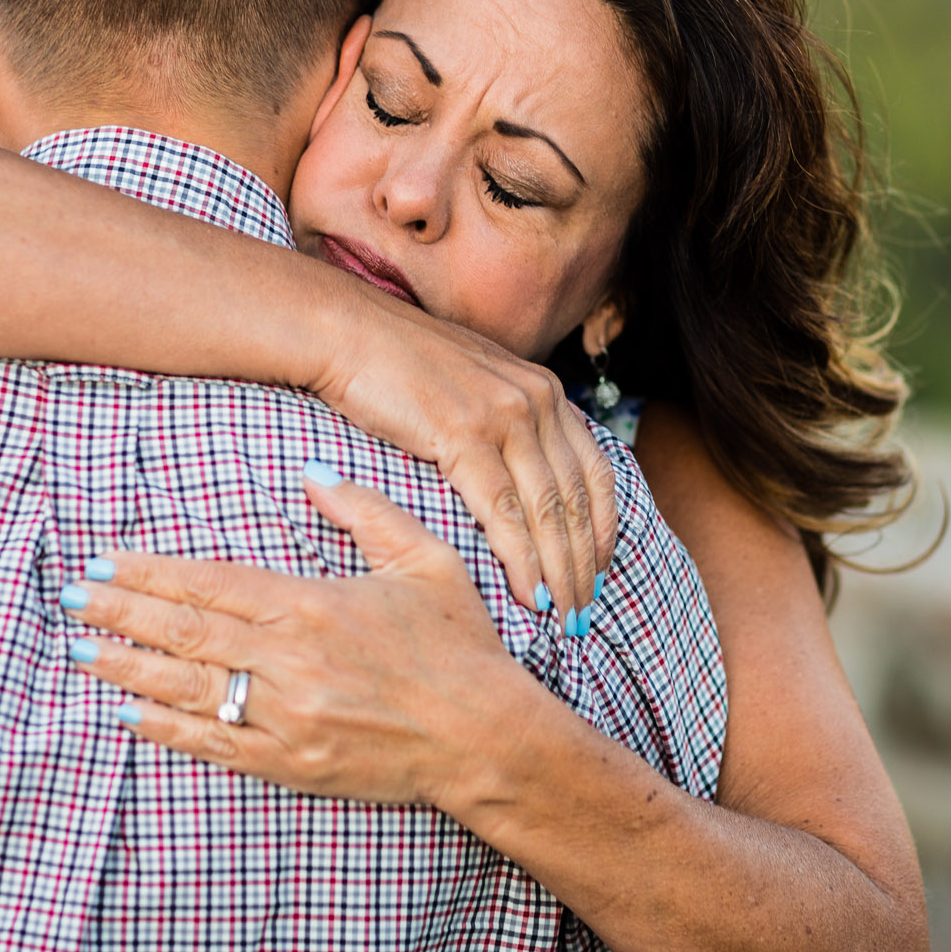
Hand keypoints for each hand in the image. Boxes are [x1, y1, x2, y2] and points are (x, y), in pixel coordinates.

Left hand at [60, 467, 543, 807]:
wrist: (487, 738)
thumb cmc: (460, 646)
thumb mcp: (425, 560)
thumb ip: (365, 510)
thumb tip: (311, 471)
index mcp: (313, 604)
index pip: (210, 582)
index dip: (151, 571)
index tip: (106, 560)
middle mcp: (289, 660)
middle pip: (183, 630)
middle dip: (120, 611)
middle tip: (71, 596)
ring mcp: (285, 717)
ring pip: (187, 688)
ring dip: (126, 668)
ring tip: (79, 652)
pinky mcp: (290, 764)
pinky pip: (213, 744)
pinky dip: (167, 730)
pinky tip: (129, 715)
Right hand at [308, 293, 616, 626]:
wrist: (348, 333)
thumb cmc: (399, 365)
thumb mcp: (474, 386)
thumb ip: (505, 423)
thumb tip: (516, 475)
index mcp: (544, 390)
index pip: (594, 470)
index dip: (602, 527)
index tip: (599, 571)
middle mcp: (536, 400)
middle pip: (575, 499)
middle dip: (584, 564)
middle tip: (584, 613)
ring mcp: (504, 415)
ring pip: (547, 511)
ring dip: (559, 572)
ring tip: (563, 618)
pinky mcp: (465, 434)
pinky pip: (504, 511)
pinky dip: (521, 559)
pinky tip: (528, 594)